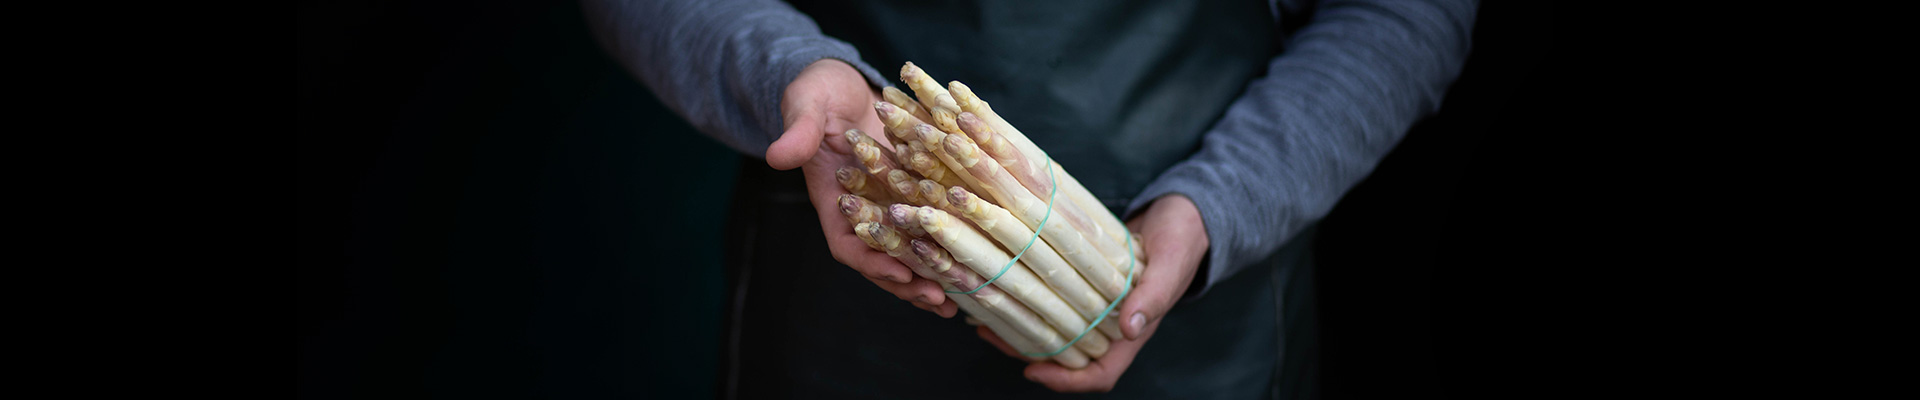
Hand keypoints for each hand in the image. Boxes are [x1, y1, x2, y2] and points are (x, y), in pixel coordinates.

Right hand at [769, 59, 956, 317]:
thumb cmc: (820, 93)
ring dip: (936, 272)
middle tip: (939, 299)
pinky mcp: (917, 190)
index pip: (847, 244)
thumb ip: (798, 132)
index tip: (898, 273)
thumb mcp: (806, 105)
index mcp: (833, 200)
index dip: (871, 261)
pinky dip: (953, 240)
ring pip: (913, 249)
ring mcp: (891, 204)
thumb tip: (777, 156)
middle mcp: (864, 212)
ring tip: (964, 293)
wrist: (846, 84)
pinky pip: (935, 223)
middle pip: (885, 259)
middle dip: (911, 282)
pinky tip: (978, 257)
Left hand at [976, 194, 1208, 391]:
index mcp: (1134, 332)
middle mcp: (1110, 325)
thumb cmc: (1183, 239)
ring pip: (1052, 327)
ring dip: (1017, 324)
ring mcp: (1095, 306)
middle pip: (1065, 355)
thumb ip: (1154, 296)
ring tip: (982, 312)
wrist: (1181, 212)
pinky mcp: (1082, 283)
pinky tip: (999, 281)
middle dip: (1025, 350)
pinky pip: (1051, 299)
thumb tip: (1130, 329)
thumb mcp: (1171, 263)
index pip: (1099, 375)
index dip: (1065, 381)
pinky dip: (1025, 296)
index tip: (1031, 370)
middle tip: (988, 333)